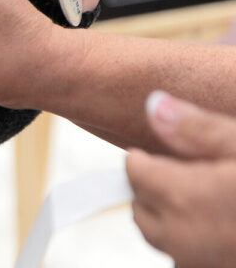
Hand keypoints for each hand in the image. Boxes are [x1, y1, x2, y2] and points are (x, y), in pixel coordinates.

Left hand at [126, 91, 235, 267]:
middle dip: (153, 187)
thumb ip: (198, 129)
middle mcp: (186, 240)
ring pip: (163, 238)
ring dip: (171, 217)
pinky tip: (224, 223)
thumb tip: (155, 106)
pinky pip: (189, 259)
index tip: (153, 149)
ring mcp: (202, 267)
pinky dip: (194, 240)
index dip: (144, 157)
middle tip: (183, 170)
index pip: (135, 173)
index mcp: (186, 199)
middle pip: (142, 209)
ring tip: (207, 195)